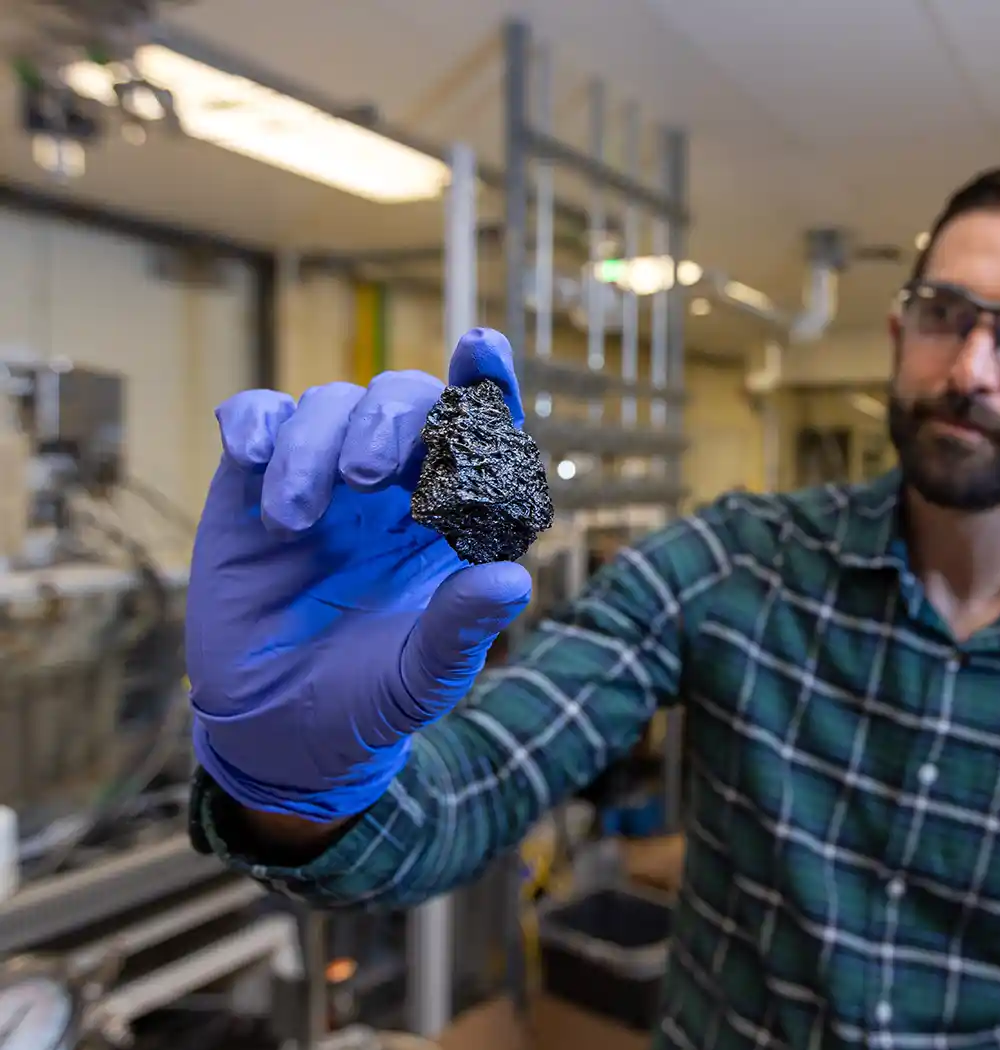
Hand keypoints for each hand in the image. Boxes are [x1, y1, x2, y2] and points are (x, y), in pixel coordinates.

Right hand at [188, 330, 532, 821]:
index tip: (483, 348)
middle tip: (364, 477)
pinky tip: (249, 455)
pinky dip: (255, 421)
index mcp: (455, 515)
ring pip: (330, 402)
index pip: (483, 433)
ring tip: (294, 523)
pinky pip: (257, 417)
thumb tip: (511, 581)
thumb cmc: (370, 697)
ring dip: (314, 446)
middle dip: (389, 420)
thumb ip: (461, 628)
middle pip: (405, 399)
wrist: (278, 729)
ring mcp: (325, 476)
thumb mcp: (421, 676)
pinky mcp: (254, 482)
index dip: (486, 382)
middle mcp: (397, 484)